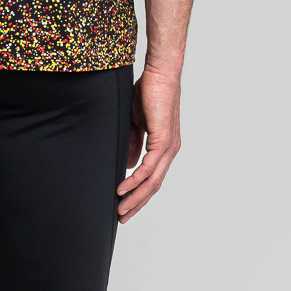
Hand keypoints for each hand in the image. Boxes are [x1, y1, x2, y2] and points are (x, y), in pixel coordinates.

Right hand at [116, 65, 181, 222]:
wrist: (160, 73)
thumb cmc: (149, 91)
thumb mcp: (136, 121)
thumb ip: (133, 142)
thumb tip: (128, 164)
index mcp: (165, 146)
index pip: (152, 178)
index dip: (139, 194)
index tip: (125, 205)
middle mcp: (170, 150)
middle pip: (153, 186)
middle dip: (137, 204)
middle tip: (122, 217)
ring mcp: (169, 147)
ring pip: (152, 181)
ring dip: (135, 197)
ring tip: (120, 209)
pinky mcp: (164, 140)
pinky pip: (149, 167)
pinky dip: (135, 180)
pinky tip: (123, 188)